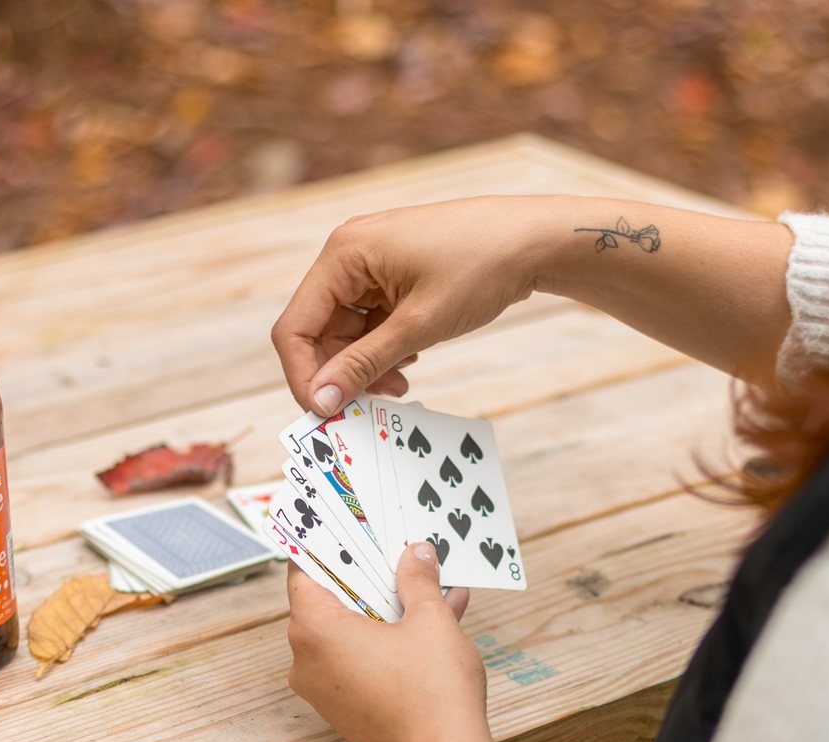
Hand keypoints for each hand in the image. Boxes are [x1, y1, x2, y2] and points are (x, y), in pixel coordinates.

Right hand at [271, 196, 561, 413]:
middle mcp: (348, 254)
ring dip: (366, 364)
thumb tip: (321, 400)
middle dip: (342, 372)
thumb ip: (365, 364)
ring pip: (346, 331)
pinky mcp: (391, 274)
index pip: (295, 327)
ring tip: (402, 382)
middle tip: (374, 403)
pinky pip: (370, 320)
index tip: (327, 413)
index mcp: (344, 254)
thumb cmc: (480, 268)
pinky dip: (384, 347)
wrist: (533, 241)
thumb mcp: (419, 326)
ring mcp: (370, 264)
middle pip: (318, 331)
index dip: (305, 376)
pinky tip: (412, 358)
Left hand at [285, 542, 503, 741]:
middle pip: (329, 602)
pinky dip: (390, 639)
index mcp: (315, 631)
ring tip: (431, 582)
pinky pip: (361, 660)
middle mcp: (307, 662)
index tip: (339, 524)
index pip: (303, 572)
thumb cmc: (433, 693)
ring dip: (387, 607)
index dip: (323, 545)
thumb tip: (416, 554)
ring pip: (350, 632)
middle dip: (365, 575)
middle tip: (391, 546)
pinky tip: (437, 619)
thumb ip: (418, 581)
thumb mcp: (431, 621)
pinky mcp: (346, 711)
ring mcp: (325, 690)